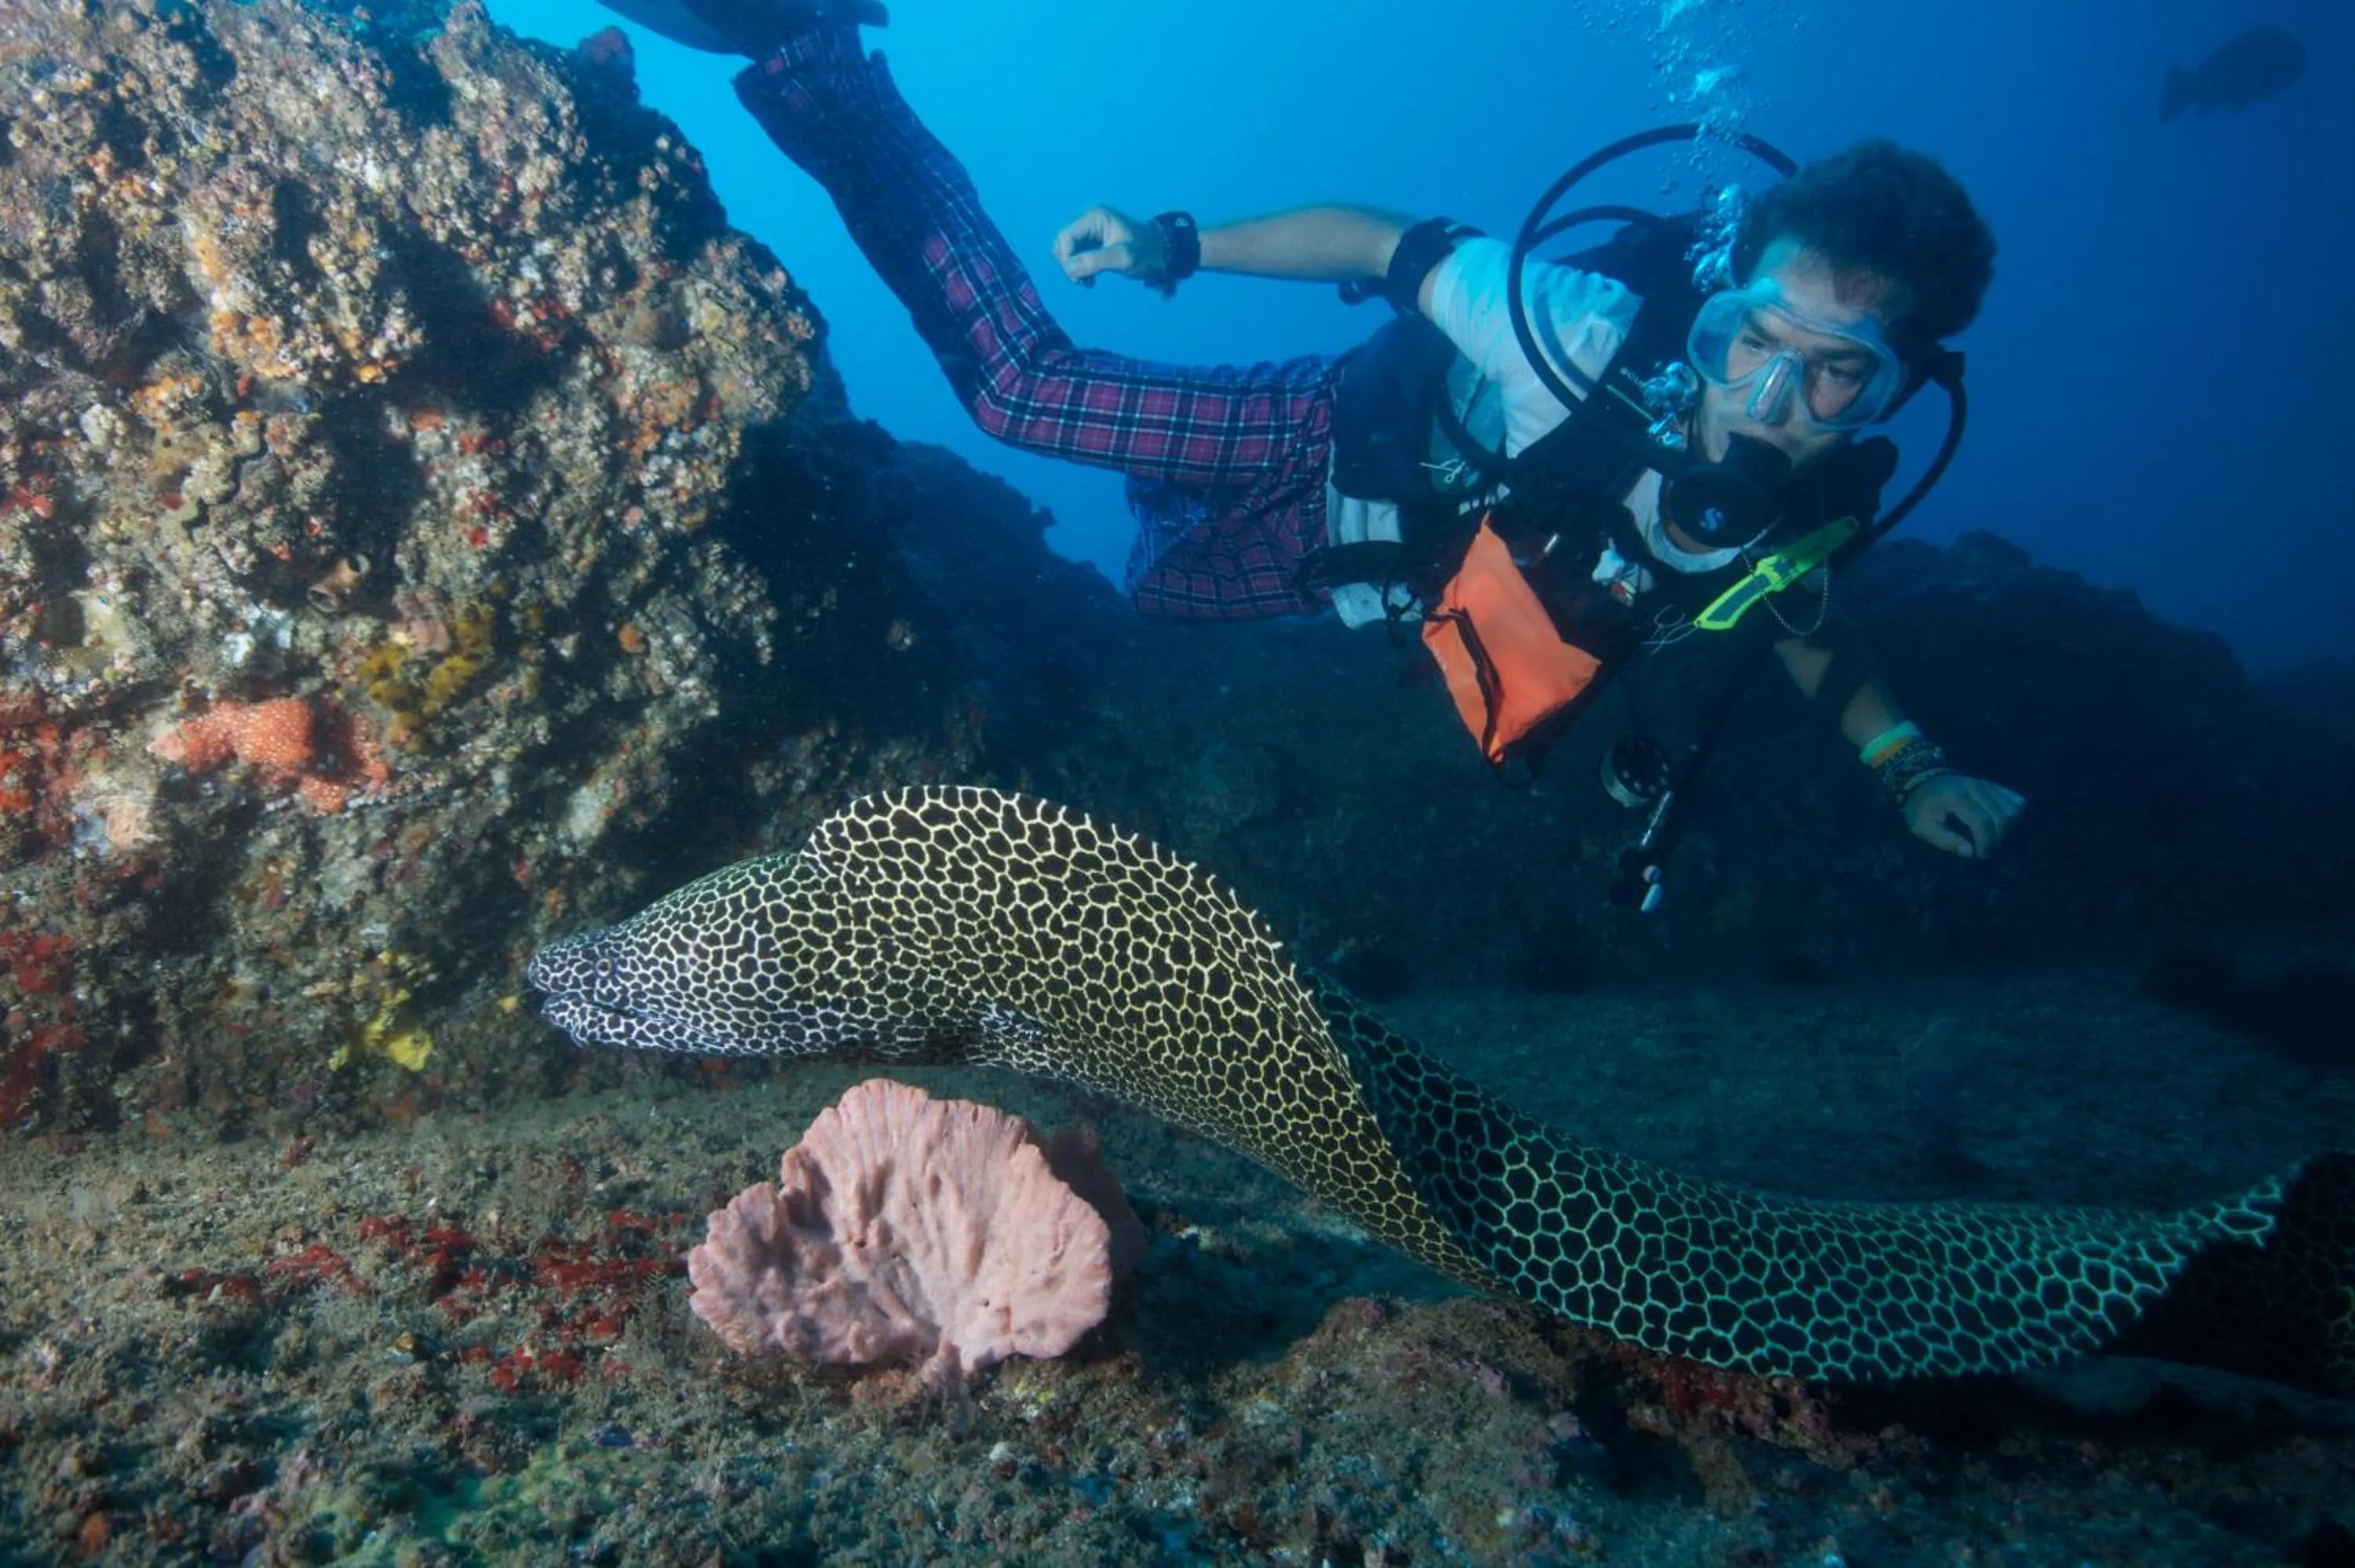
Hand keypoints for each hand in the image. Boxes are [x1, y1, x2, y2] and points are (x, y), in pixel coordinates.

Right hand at [1052, 206, 1171, 288]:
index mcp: (1094, 217)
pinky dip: (1078, 268)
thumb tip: (1069, 268)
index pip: (1065, 236)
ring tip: (1088, 281)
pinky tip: (1090, 279)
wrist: (1161, 254)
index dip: (1066, 258)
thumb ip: (1095, 261)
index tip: (1078, 277)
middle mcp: (1088, 220)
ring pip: (1067, 250)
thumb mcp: (1123, 257)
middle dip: (1069, 263)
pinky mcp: (1092, 242)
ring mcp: (1089, 231)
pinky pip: (1075, 255)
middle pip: (1062, 242)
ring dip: (1073, 268)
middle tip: (1083, 280)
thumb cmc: (1145, 253)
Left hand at [1903, 773, 2025, 859]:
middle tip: (1987, 849)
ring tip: (1993, 837)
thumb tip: (1970, 852)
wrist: (1921, 780)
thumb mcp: (1921, 826)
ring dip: (2007, 826)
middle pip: (2001, 815)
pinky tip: (2003, 824)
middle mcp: (1974, 786)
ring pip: (2012, 806)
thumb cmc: (1920, 807)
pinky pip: (2013, 798)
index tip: (1981, 855)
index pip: (1981, 821)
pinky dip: (2013, 813)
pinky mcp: (1991, 783)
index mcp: (1956, 796)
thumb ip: (1945, 840)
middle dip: (1997, 836)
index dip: (1986, 842)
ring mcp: (1985, 783)